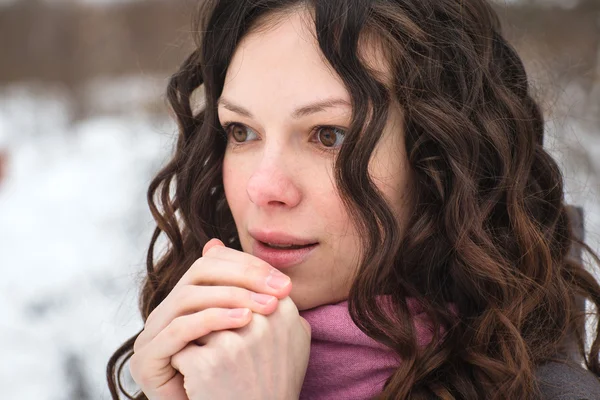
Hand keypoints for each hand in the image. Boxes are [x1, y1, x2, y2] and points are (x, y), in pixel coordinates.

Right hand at [129, 238, 300, 399]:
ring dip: (232, 296)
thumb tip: (282, 277)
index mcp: (187, 301)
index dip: (249, 265)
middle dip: (244, 276)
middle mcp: (165, 312)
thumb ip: (259, 304)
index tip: (285, 283)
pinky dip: (212, 320)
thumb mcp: (254, 335)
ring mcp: (151, 334)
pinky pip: (179, 329)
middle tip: (281, 290)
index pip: (213, 262)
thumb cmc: (239, 382)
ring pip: (188, 297)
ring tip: (268, 307)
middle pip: (199, 271)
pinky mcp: (145, 359)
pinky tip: (244, 321)